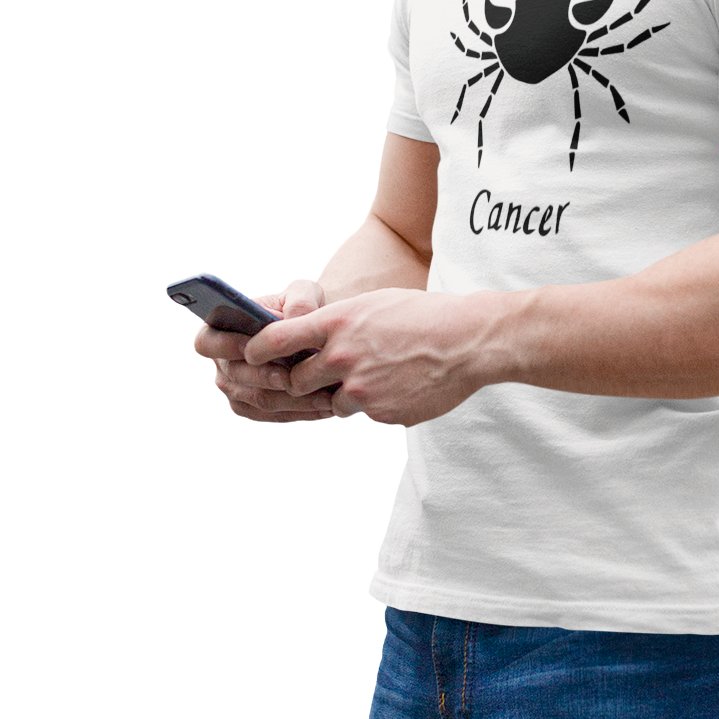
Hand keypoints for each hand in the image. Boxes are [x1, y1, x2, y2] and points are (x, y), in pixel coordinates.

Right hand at [193, 279, 337, 422]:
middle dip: (267, 376)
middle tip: (294, 376)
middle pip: (236, 376)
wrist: (317, 333)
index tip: (256, 344)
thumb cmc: (303, 308)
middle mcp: (222, 362)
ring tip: (323, 394)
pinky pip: (274, 415)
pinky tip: (327, 404)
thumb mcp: (304, 292)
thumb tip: (293, 320)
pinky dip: (301, 411)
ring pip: (259, 400)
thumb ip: (299, 300)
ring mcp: (235, 389)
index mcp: (218, 329)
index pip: (206, 342)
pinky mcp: (255, 409)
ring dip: (291, 398)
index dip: (226, 345)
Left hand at [241, 287, 494, 426]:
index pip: (276, 340)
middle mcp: (343, 357)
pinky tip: (403, 383)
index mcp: (338, 323)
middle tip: (319, 374)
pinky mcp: (382, 413)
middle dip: (303, 380)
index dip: (256, 350)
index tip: (249, 354)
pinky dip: (378, 402)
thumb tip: (311, 346)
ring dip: (345, 394)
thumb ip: (338, 326)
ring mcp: (362, 390)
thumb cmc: (424, 315)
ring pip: (333, 402)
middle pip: (296, 381)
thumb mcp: (373, 305)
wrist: (470, 341)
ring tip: (378, 374)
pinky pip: (367, 413)